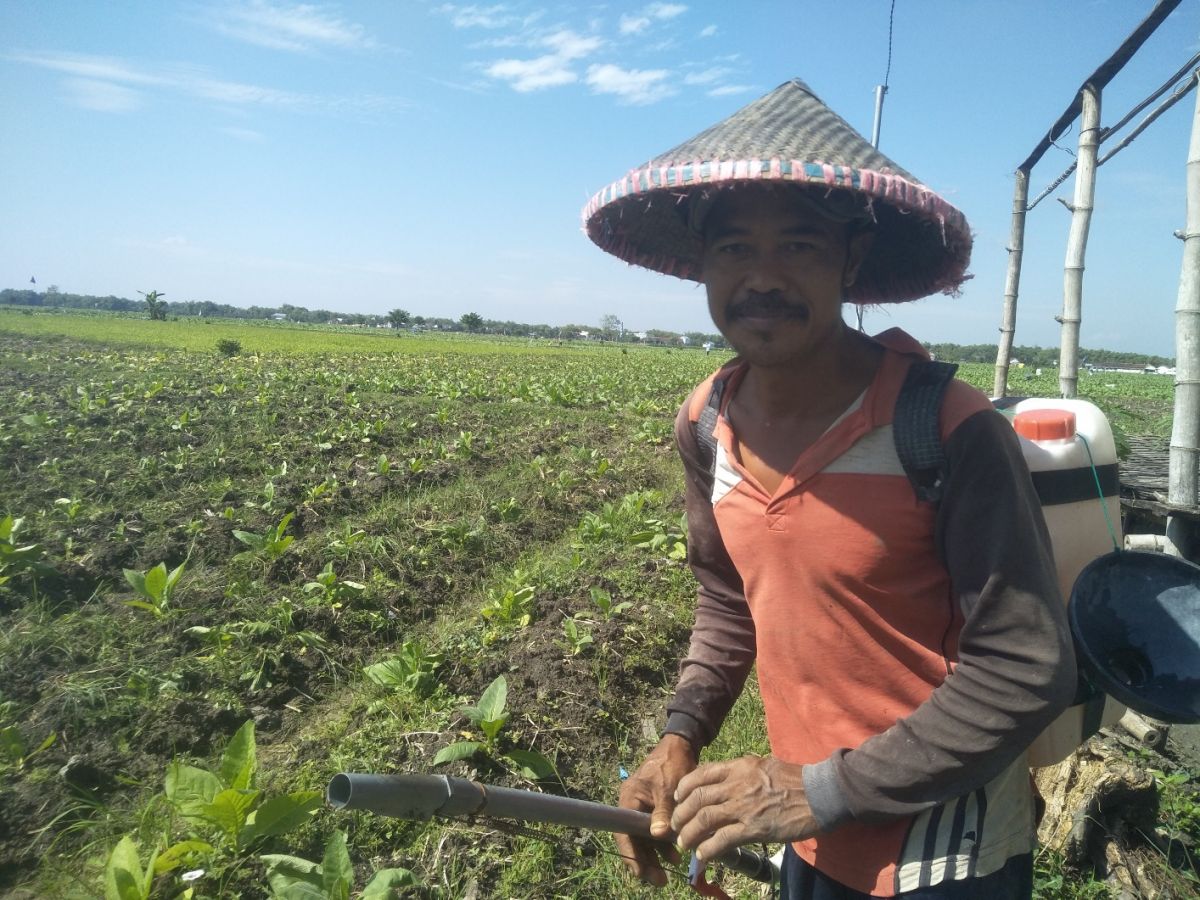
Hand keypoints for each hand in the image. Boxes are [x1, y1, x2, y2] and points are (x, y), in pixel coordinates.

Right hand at [616, 734, 696, 886]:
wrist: (682, 746)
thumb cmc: (671, 764)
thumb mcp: (667, 788)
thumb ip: (663, 812)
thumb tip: (657, 836)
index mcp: (629, 800)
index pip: (624, 833)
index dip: (631, 855)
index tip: (641, 873)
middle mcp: (633, 806)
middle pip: (635, 840)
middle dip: (647, 861)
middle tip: (660, 881)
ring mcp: (644, 808)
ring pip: (646, 838)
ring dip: (657, 854)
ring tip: (671, 869)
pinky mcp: (655, 808)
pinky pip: (656, 830)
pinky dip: (665, 843)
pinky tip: (675, 854)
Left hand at [671, 755, 818, 861]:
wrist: (820, 793)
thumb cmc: (795, 779)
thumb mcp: (764, 764)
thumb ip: (743, 771)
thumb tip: (728, 777)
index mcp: (739, 767)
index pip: (701, 774)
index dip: (684, 787)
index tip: (677, 797)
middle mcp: (737, 785)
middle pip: (697, 798)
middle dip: (681, 814)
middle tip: (676, 825)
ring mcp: (744, 807)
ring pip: (704, 819)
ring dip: (688, 833)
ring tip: (683, 842)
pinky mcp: (754, 829)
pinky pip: (723, 840)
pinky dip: (708, 849)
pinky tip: (702, 855)